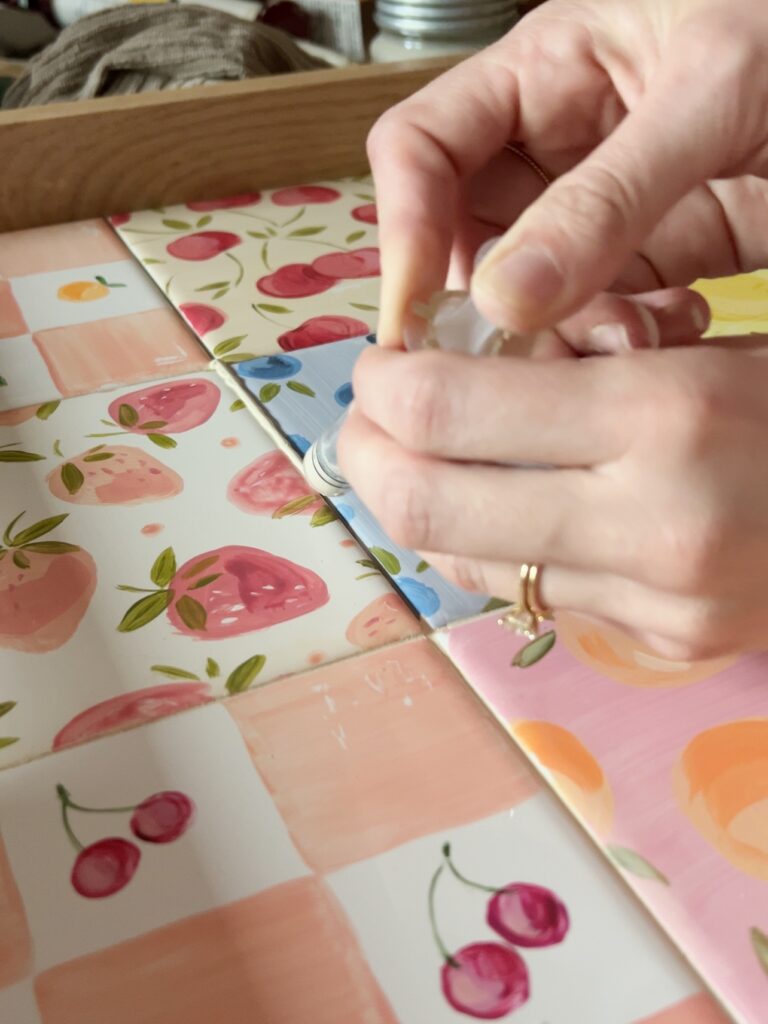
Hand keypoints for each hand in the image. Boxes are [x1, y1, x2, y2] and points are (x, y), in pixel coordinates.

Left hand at [339, 340, 767, 658]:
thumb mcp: (706, 342)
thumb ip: (578, 358)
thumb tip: (450, 363)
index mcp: (667, 417)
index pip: (442, 406)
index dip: (381, 379)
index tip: (384, 360)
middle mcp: (652, 527)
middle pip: (418, 504)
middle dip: (364, 452)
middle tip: (368, 415)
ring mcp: (655, 607)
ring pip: (456, 560)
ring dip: (413, 500)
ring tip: (425, 452)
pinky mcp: (663, 647)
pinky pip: (521, 594)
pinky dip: (480, 545)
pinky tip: (497, 502)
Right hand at [367, 0, 767, 344]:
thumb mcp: (713, 91)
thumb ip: (606, 197)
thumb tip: (505, 300)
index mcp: (544, 70)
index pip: (420, 150)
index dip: (402, 227)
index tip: (418, 314)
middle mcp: (557, 143)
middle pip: (467, 237)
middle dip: (489, 301)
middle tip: (527, 350)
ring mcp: (602, 206)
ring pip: (532, 290)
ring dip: (563, 330)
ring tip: (629, 336)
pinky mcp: (653, 253)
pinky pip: (600, 311)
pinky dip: (620, 337)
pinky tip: (667, 331)